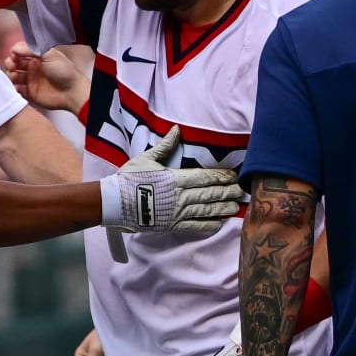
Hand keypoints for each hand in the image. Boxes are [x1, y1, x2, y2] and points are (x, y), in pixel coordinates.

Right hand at [5, 41, 87, 112]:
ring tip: (15, 76)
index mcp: (37, 57)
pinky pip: (17, 90)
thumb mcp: (49, 54)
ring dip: (11, 75)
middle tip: (13, 66)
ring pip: (13, 76)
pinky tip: (18, 86)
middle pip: (14, 63)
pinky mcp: (30, 93)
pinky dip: (14, 88)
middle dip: (10, 63)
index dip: (14, 53)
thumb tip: (14, 48)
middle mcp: (33, 67)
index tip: (14, 55)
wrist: (72, 91)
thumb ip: (31, 50)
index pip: (20, 52)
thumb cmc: (64, 71)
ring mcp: (31, 80)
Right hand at [101, 126, 244, 234]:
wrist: (114, 202)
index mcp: (175, 178)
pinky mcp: (170, 225)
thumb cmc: (129, 178)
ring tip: (235, 207)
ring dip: (222, 208)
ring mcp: (176, 212)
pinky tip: (218, 224)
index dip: (220, 176)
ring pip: (205, 210)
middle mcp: (179, 196)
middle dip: (227, 192)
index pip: (204, 177)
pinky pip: (193, 226)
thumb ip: (165, 146)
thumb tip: (177, 129)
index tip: (233, 176)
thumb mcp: (146, 158)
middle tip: (241, 191)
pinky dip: (207, 225)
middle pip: (209, 194)